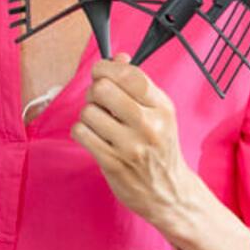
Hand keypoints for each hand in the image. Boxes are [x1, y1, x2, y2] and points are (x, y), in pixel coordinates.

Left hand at [72, 56, 194, 226]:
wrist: (168, 192)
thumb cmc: (159, 148)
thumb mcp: (159, 113)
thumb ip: (138, 84)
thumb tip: (119, 56)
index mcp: (162, 107)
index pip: (129, 74)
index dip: (107, 67)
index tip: (101, 72)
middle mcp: (149, 125)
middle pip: (103, 89)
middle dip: (94, 90)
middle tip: (100, 101)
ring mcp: (130, 145)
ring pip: (88, 111)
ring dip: (88, 115)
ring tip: (100, 124)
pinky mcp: (112, 162)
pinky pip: (81, 133)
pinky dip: (82, 132)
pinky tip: (94, 137)